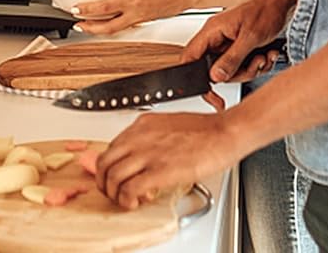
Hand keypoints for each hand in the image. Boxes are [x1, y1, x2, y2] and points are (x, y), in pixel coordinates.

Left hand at [73, 0, 197, 34]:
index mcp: (135, 1)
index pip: (106, 9)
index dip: (88, 10)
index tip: (75, 9)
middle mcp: (136, 14)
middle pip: (108, 28)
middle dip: (90, 28)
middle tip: (76, 24)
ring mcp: (141, 19)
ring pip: (116, 30)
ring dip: (99, 30)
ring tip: (87, 26)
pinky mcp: (144, 19)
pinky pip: (124, 27)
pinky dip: (112, 27)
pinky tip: (106, 21)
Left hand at [95, 112, 243, 209]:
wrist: (223, 132)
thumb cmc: (203, 130)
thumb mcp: (166, 125)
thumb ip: (150, 137)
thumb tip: (142, 154)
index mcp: (141, 125)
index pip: (110, 147)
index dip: (109, 167)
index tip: (115, 177)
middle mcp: (139, 137)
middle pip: (104, 162)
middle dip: (104, 182)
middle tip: (112, 192)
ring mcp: (148, 153)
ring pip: (112, 176)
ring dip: (114, 193)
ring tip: (124, 200)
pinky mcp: (161, 170)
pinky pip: (130, 188)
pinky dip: (127, 199)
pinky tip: (135, 202)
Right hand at [183, 0, 297, 83]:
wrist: (283, 3)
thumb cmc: (265, 10)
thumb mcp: (250, 38)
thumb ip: (231, 59)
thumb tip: (215, 77)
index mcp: (211, 31)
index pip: (191, 57)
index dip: (196, 78)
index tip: (210, 94)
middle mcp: (217, 38)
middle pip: (214, 69)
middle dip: (238, 72)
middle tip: (253, 65)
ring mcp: (228, 43)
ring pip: (231, 69)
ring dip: (251, 68)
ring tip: (263, 56)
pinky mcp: (239, 47)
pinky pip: (242, 65)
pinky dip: (257, 64)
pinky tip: (266, 54)